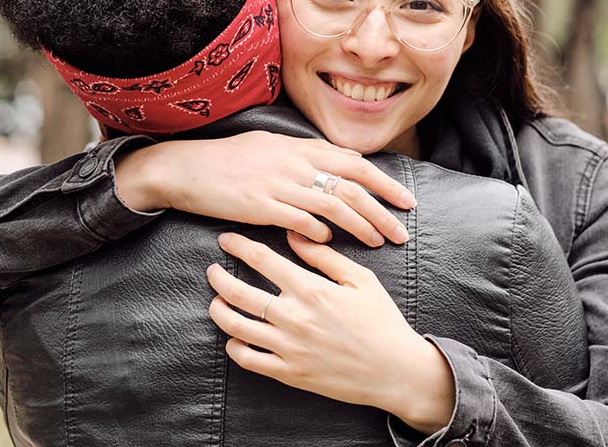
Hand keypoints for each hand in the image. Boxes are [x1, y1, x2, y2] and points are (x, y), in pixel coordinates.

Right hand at [115, 132, 415, 246]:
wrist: (185, 167)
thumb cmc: (227, 159)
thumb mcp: (270, 146)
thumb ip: (305, 154)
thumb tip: (338, 162)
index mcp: (299, 147)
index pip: (354, 162)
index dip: (384, 183)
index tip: (405, 201)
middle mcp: (294, 162)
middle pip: (351, 185)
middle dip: (381, 209)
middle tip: (401, 231)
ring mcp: (277, 183)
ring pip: (332, 204)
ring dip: (359, 225)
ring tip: (376, 242)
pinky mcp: (259, 205)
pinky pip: (299, 220)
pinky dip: (319, 232)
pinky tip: (330, 243)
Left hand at [206, 231, 454, 432]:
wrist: (395, 371)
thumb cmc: (381, 321)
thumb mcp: (360, 279)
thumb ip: (324, 256)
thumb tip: (294, 234)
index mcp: (311, 289)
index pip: (262, 259)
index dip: (239, 246)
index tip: (226, 240)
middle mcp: (293, 318)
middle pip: (239, 292)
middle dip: (219, 277)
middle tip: (212, 270)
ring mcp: (288, 348)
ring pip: (236, 327)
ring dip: (219, 311)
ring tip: (216, 302)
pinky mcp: (289, 373)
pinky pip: (248, 360)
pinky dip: (234, 347)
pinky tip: (234, 338)